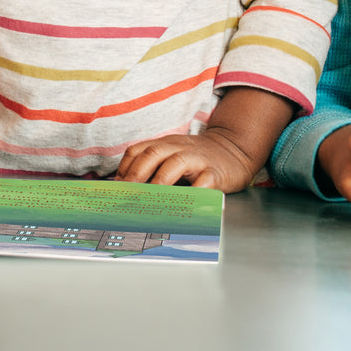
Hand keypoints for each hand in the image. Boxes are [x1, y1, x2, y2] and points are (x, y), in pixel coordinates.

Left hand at [114, 130, 257, 190]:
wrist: (233, 150)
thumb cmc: (197, 160)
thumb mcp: (173, 156)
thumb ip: (154, 168)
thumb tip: (127, 190)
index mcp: (166, 144)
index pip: (138, 149)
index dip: (125, 167)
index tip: (117, 187)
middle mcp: (180, 147)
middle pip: (154, 152)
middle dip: (137, 173)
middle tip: (128, 194)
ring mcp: (198, 159)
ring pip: (176, 162)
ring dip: (160, 181)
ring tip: (150, 200)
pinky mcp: (216, 173)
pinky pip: (203, 182)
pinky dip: (191, 194)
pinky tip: (182, 206)